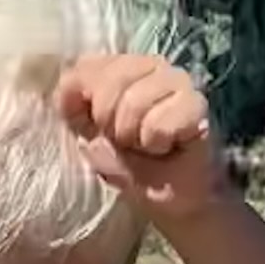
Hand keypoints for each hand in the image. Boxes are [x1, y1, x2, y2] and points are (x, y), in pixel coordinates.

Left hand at [57, 53, 226, 222]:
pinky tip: (166, 146)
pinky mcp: (197, 104)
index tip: (96, 127)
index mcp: (120, 67)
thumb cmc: (131, 165)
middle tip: (125, 140)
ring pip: (136, 101)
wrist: (171, 198)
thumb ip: (74, 108)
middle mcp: (150, 65)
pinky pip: (160, 123)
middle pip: (111, 79)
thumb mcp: (89, 136)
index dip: (82, 101)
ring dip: (135, 135)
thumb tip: (68, 90)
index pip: (86, 67)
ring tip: (146, 144)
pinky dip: (157, 142)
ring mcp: (177, 81)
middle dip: (110, 122)